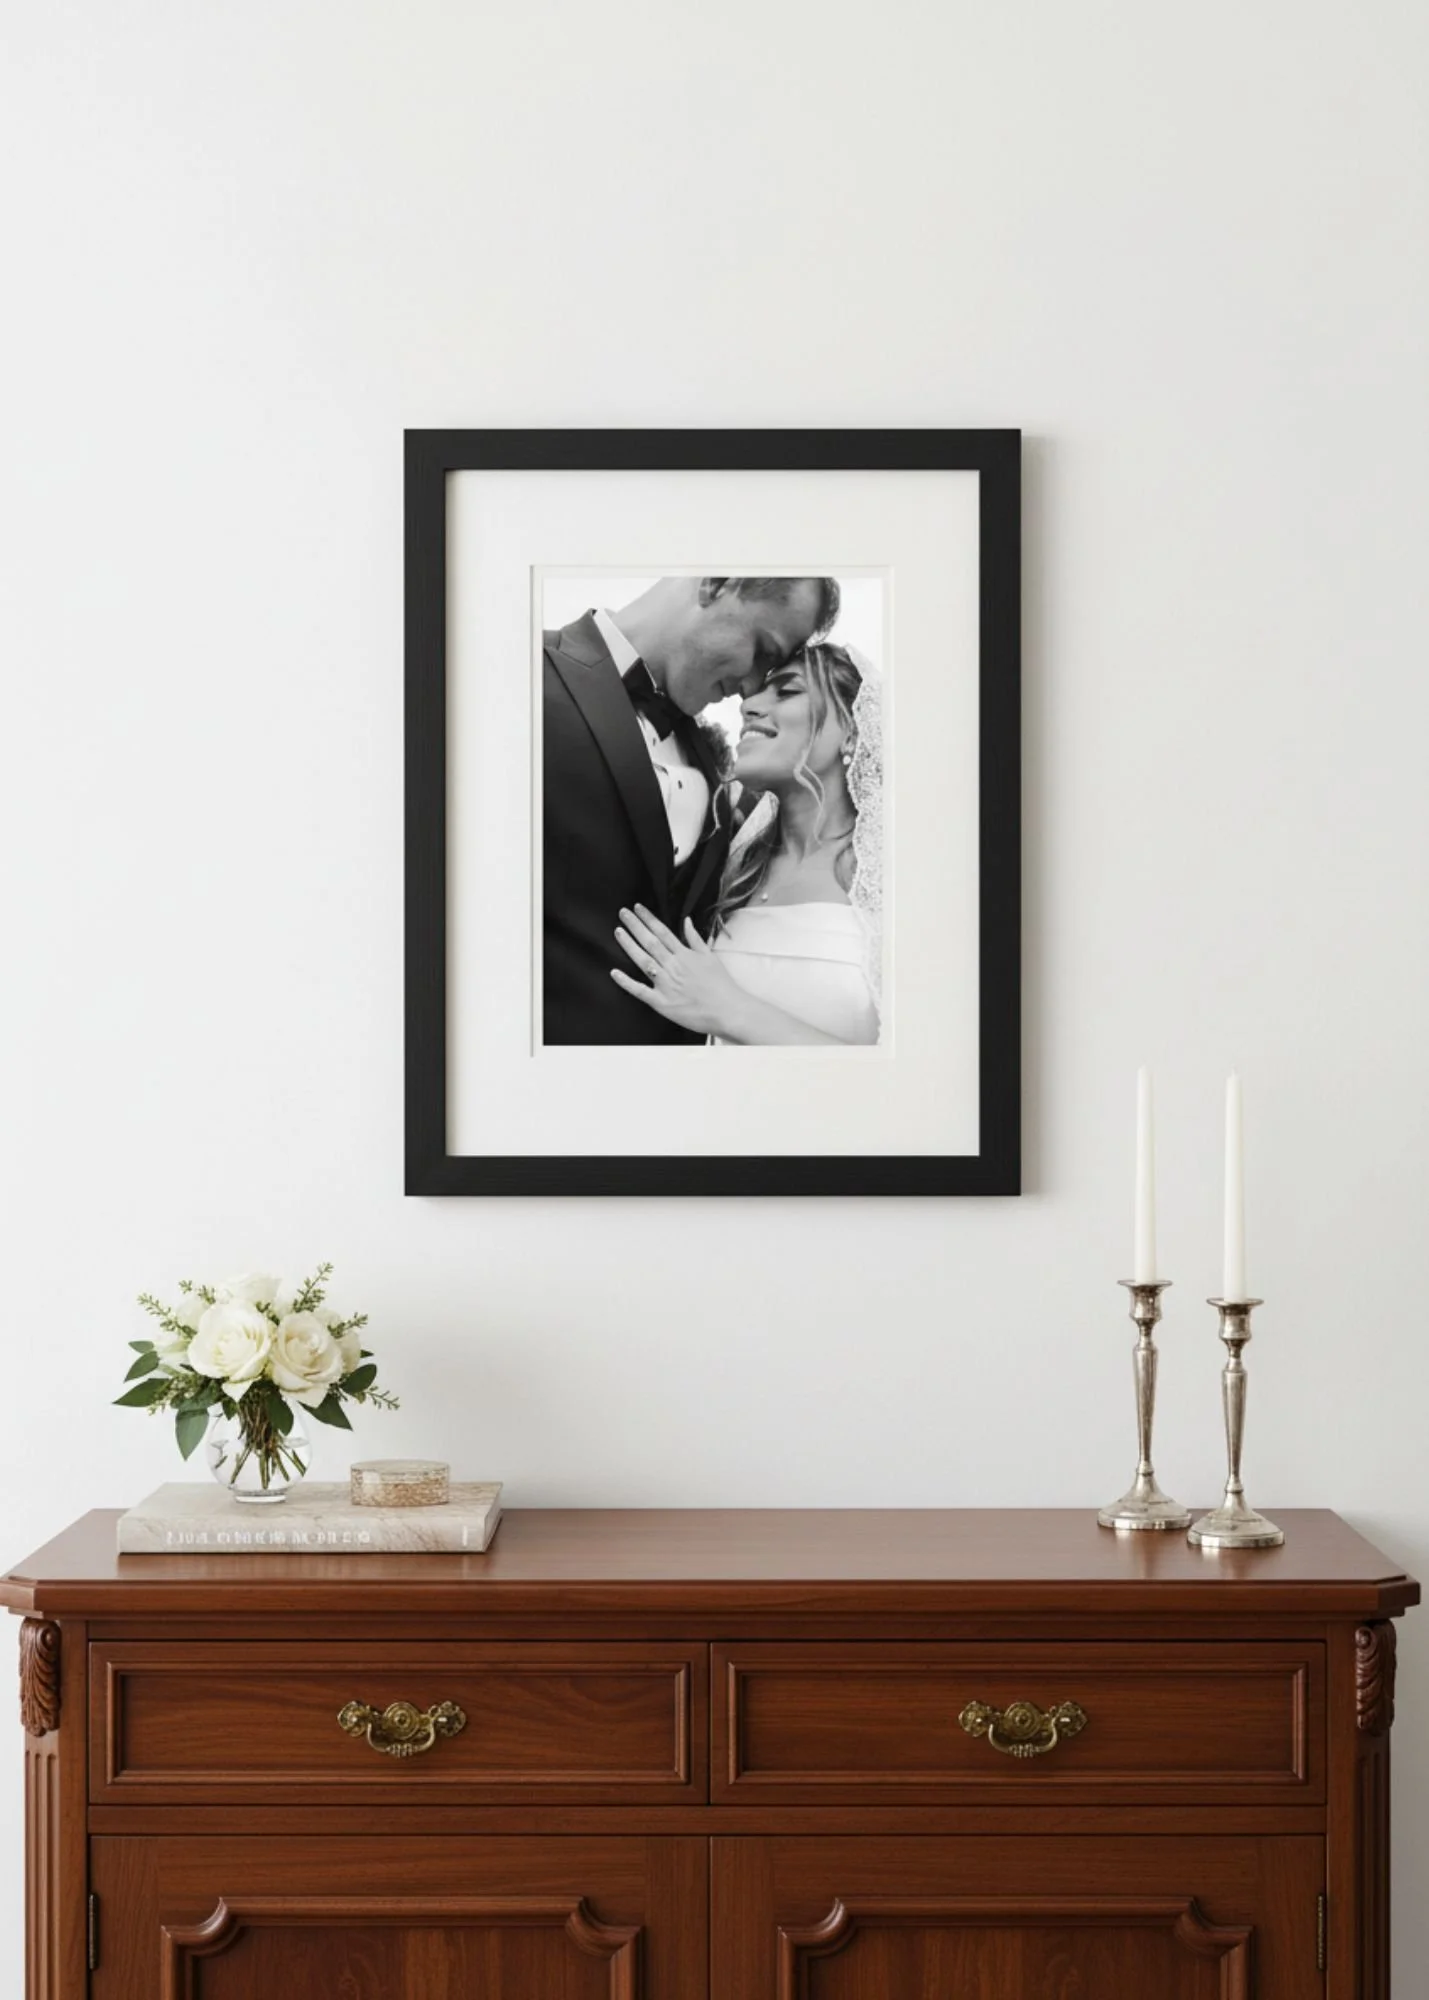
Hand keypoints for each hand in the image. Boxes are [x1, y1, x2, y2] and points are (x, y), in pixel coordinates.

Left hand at [610, 905, 747, 1037]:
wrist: (728, 1010)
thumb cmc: (721, 985)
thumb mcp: (710, 956)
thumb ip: (695, 939)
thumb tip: (687, 921)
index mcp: (684, 955)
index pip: (662, 932)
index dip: (648, 918)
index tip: (637, 908)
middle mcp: (673, 966)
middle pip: (650, 942)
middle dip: (635, 926)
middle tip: (623, 913)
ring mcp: (665, 984)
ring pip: (643, 961)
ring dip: (629, 945)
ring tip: (618, 932)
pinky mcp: (661, 1002)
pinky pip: (640, 991)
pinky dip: (626, 982)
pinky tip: (614, 973)